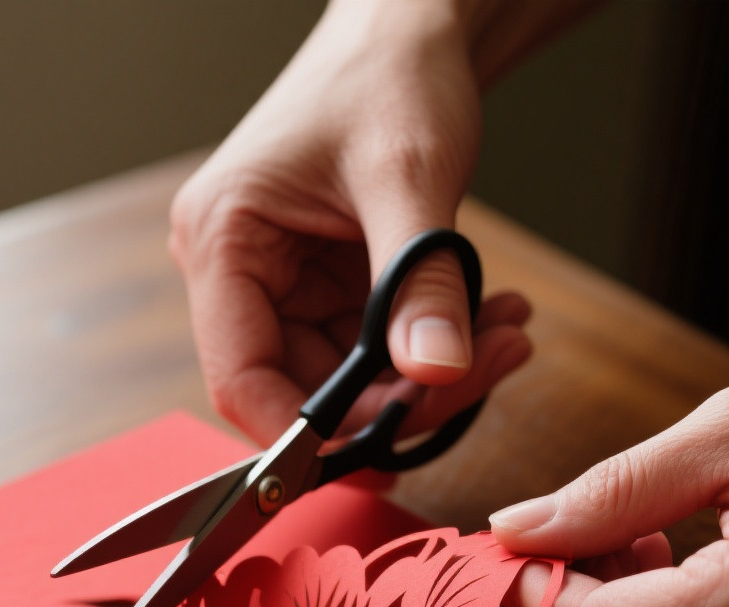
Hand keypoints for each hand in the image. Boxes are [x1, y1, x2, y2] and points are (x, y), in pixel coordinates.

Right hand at [169, 0, 532, 445]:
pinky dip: (428, 347)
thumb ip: (421, 282)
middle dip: (396, 397)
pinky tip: (487, 321)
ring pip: (345, 379)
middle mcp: (237, 273)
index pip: (241, 378)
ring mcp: (280, 285)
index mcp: (223, 243)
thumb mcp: (409, 176)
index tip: (386, 443)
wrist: (411, 27)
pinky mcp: (322, 289)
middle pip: (301, 389)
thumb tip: (438, 375)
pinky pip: (371, 350)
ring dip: (427, 375)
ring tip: (504, 335)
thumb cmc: (389, 73)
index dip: (305, 431)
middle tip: (485, 370)